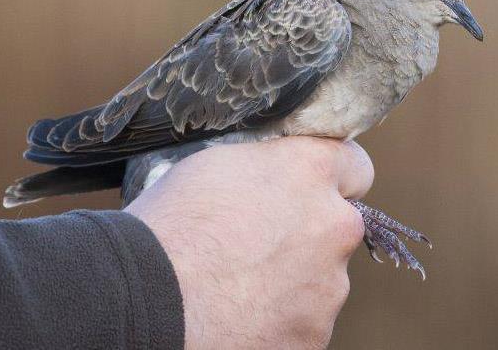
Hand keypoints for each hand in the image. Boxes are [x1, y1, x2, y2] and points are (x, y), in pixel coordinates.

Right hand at [125, 136, 373, 349]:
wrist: (142, 301)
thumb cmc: (168, 225)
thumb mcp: (215, 166)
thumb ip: (267, 167)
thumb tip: (277, 176)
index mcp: (309, 172)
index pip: (355, 164)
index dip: (333, 175)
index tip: (315, 187)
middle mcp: (333, 225)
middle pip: (338, 224)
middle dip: (310, 231)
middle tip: (261, 243)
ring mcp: (328, 287)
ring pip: (323, 277)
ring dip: (295, 278)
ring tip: (240, 284)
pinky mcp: (313, 336)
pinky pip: (305, 320)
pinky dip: (282, 318)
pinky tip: (240, 314)